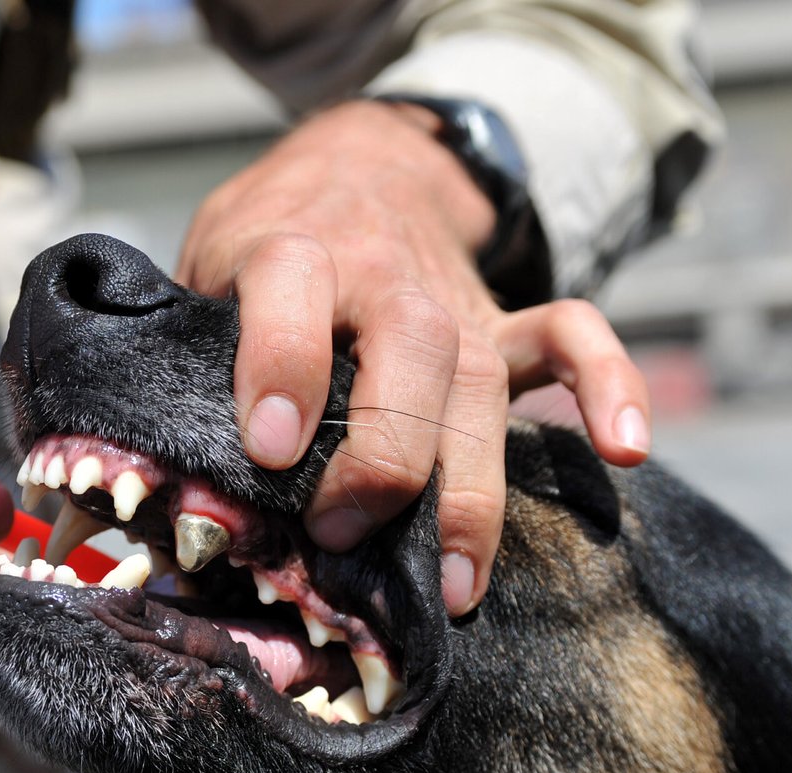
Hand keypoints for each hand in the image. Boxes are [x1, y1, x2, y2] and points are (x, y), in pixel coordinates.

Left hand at [177, 100, 649, 614]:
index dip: (283, 364)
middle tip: (342, 534)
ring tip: (456, 586)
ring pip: (482, 379)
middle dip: (385, 452)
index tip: (274, 448)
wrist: (359, 166)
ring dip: (473, 486)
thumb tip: (164, 481)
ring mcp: (454, 303)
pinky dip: (610, 384)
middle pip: (409, 350)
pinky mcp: (503, 325)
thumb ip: (191, 353)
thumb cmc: (261, 246)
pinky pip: (573, 339)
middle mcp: (384, 276)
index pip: (291, 288)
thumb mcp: (202, 272)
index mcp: (292, 248)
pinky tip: (627, 450)